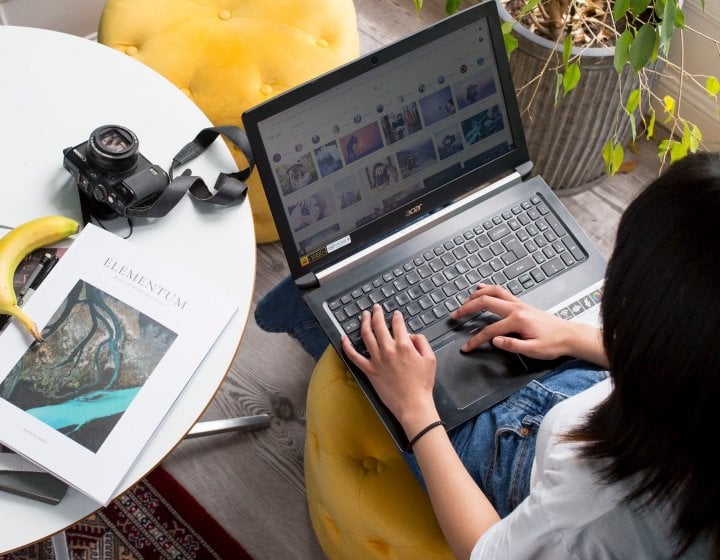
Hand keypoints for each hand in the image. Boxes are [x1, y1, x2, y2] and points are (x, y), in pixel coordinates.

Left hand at [341, 305, 438, 432]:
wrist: (413, 404)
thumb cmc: (422, 384)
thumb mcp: (430, 358)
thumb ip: (421, 342)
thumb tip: (410, 336)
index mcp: (404, 345)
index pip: (397, 324)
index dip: (396, 317)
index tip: (395, 314)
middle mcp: (388, 349)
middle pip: (379, 325)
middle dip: (377, 313)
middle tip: (376, 308)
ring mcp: (376, 359)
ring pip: (366, 335)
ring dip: (364, 322)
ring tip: (363, 315)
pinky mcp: (369, 370)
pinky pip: (353, 356)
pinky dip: (347, 346)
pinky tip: (344, 338)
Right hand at [451, 284, 581, 359]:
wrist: (569, 336)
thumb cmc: (553, 344)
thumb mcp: (534, 350)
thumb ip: (512, 345)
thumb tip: (494, 340)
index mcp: (518, 321)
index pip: (490, 331)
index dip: (475, 340)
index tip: (466, 347)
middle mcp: (517, 308)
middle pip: (485, 302)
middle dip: (467, 308)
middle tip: (455, 315)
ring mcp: (519, 304)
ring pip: (493, 292)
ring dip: (476, 295)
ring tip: (465, 302)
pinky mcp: (521, 304)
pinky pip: (501, 291)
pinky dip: (488, 290)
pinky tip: (481, 290)